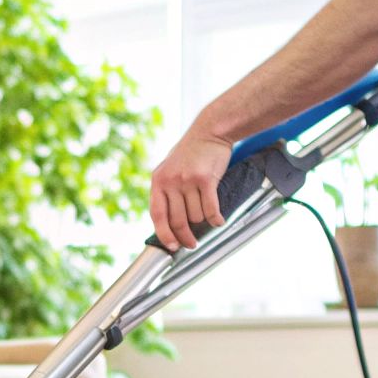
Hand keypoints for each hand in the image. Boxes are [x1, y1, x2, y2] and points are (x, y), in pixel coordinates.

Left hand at [149, 131, 233, 251]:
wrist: (210, 131)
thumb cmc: (191, 153)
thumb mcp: (170, 169)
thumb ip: (166, 191)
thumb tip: (168, 223)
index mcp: (158, 181)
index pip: (157, 215)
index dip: (164, 234)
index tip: (172, 247)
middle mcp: (171, 181)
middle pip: (178, 220)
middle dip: (186, 237)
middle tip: (193, 244)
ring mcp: (187, 180)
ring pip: (196, 216)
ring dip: (203, 220)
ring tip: (207, 214)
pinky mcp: (206, 179)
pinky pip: (211, 209)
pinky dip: (216, 219)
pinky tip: (219, 221)